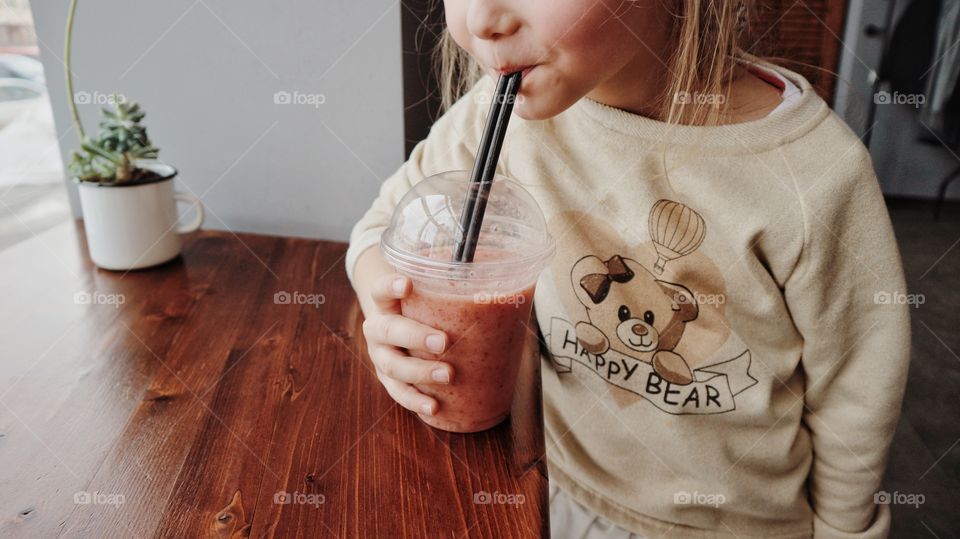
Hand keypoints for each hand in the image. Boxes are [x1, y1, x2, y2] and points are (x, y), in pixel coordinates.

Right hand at [361, 273, 453, 415]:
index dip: (391, 286)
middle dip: (415, 336)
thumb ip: (454, 294)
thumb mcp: (428, 299)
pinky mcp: (388, 381)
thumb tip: (506, 292)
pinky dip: (416, 400)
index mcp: (387, 304)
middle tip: (443, 342)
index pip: (381, 289)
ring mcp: (381, 357)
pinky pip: (399, 393)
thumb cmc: (422, 313)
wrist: (398, 334)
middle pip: (388, 330)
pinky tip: (433, 406)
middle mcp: (379, 329)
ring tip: (447, 375)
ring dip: (420, 372)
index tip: (408, 284)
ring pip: (392, 366)